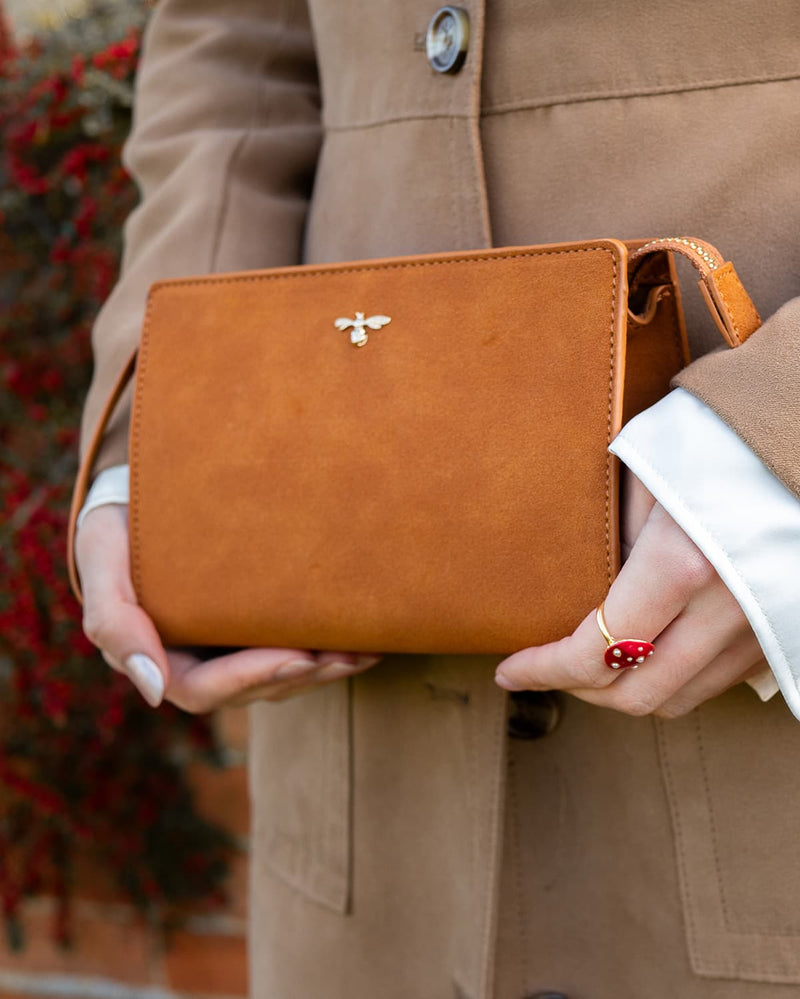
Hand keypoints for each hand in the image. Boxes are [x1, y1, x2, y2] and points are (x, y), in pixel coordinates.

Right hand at [76, 505, 379, 710]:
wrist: (139, 497)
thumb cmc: (117, 529)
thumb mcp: (104, 566)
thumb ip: (116, 625)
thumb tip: (153, 692)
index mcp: (157, 659)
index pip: (204, 690)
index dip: (251, 678)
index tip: (297, 657)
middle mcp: (196, 662)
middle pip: (252, 689)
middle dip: (302, 675)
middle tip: (346, 654)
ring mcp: (226, 647)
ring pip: (278, 676)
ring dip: (323, 668)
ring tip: (364, 649)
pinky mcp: (252, 627)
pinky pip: (290, 648)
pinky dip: (326, 646)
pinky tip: (363, 637)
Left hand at [495, 471, 766, 717]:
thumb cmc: (724, 435)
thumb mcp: (650, 474)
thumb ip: (616, 538)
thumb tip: (589, 589)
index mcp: (685, 564)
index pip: (596, 653)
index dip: (545, 671)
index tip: (511, 670)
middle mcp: (728, 610)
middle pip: (638, 694)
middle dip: (581, 690)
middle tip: (547, 669)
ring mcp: (762, 626)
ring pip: (680, 696)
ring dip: (628, 688)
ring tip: (591, 662)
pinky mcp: (785, 627)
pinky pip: (717, 678)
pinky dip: (674, 675)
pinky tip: (648, 648)